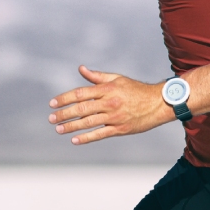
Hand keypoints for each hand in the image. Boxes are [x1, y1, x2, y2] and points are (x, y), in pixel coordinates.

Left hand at [49, 66, 172, 144]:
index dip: (64, 98)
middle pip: (81, 108)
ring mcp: (114, 117)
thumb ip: (98, 76)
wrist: (158, 103)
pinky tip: (75, 140)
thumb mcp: (117, 79)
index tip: (52, 103)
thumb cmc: (136, 90)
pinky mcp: (120, 129)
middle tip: (51, 119)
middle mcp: (109, 102)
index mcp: (107, 89)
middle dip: (64, 114)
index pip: (80, 93)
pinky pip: (100, 134)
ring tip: (58, 129)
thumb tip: (81, 69)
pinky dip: (86, 138)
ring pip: (88, 122)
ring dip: (71, 126)